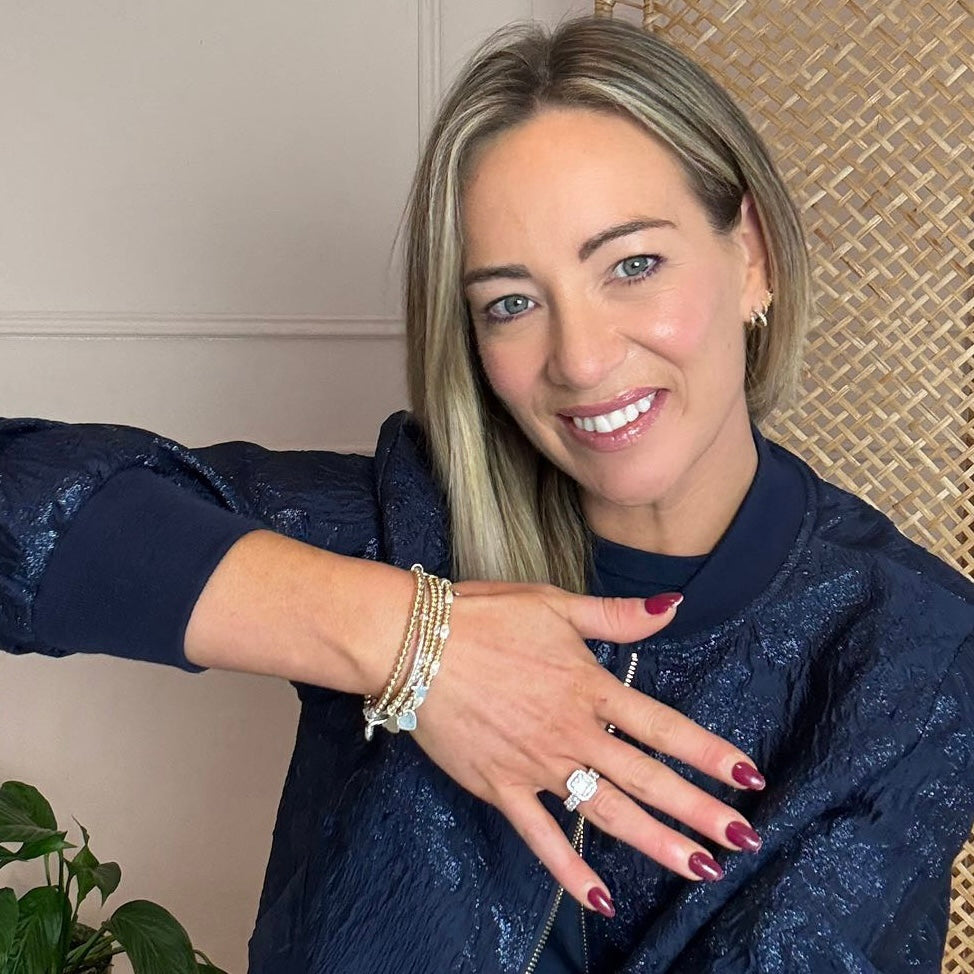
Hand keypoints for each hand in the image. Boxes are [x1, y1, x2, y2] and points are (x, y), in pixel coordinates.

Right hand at [413, 580, 764, 914]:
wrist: (414, 644)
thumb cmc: (483, 616)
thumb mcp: (553, 603)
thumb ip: (615, 615)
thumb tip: (672, 606)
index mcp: (587, 686)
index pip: (662, 725)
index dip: (707, 752)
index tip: (748, 776)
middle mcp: (571, 732)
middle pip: (645, 777)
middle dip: (698, 810)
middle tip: (744, 838)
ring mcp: (536, 765)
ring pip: (606, 811)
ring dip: (655, 843)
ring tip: (699, 870)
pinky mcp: (501, 788)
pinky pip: (541, 838)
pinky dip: (571, 871)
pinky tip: (600, 901)